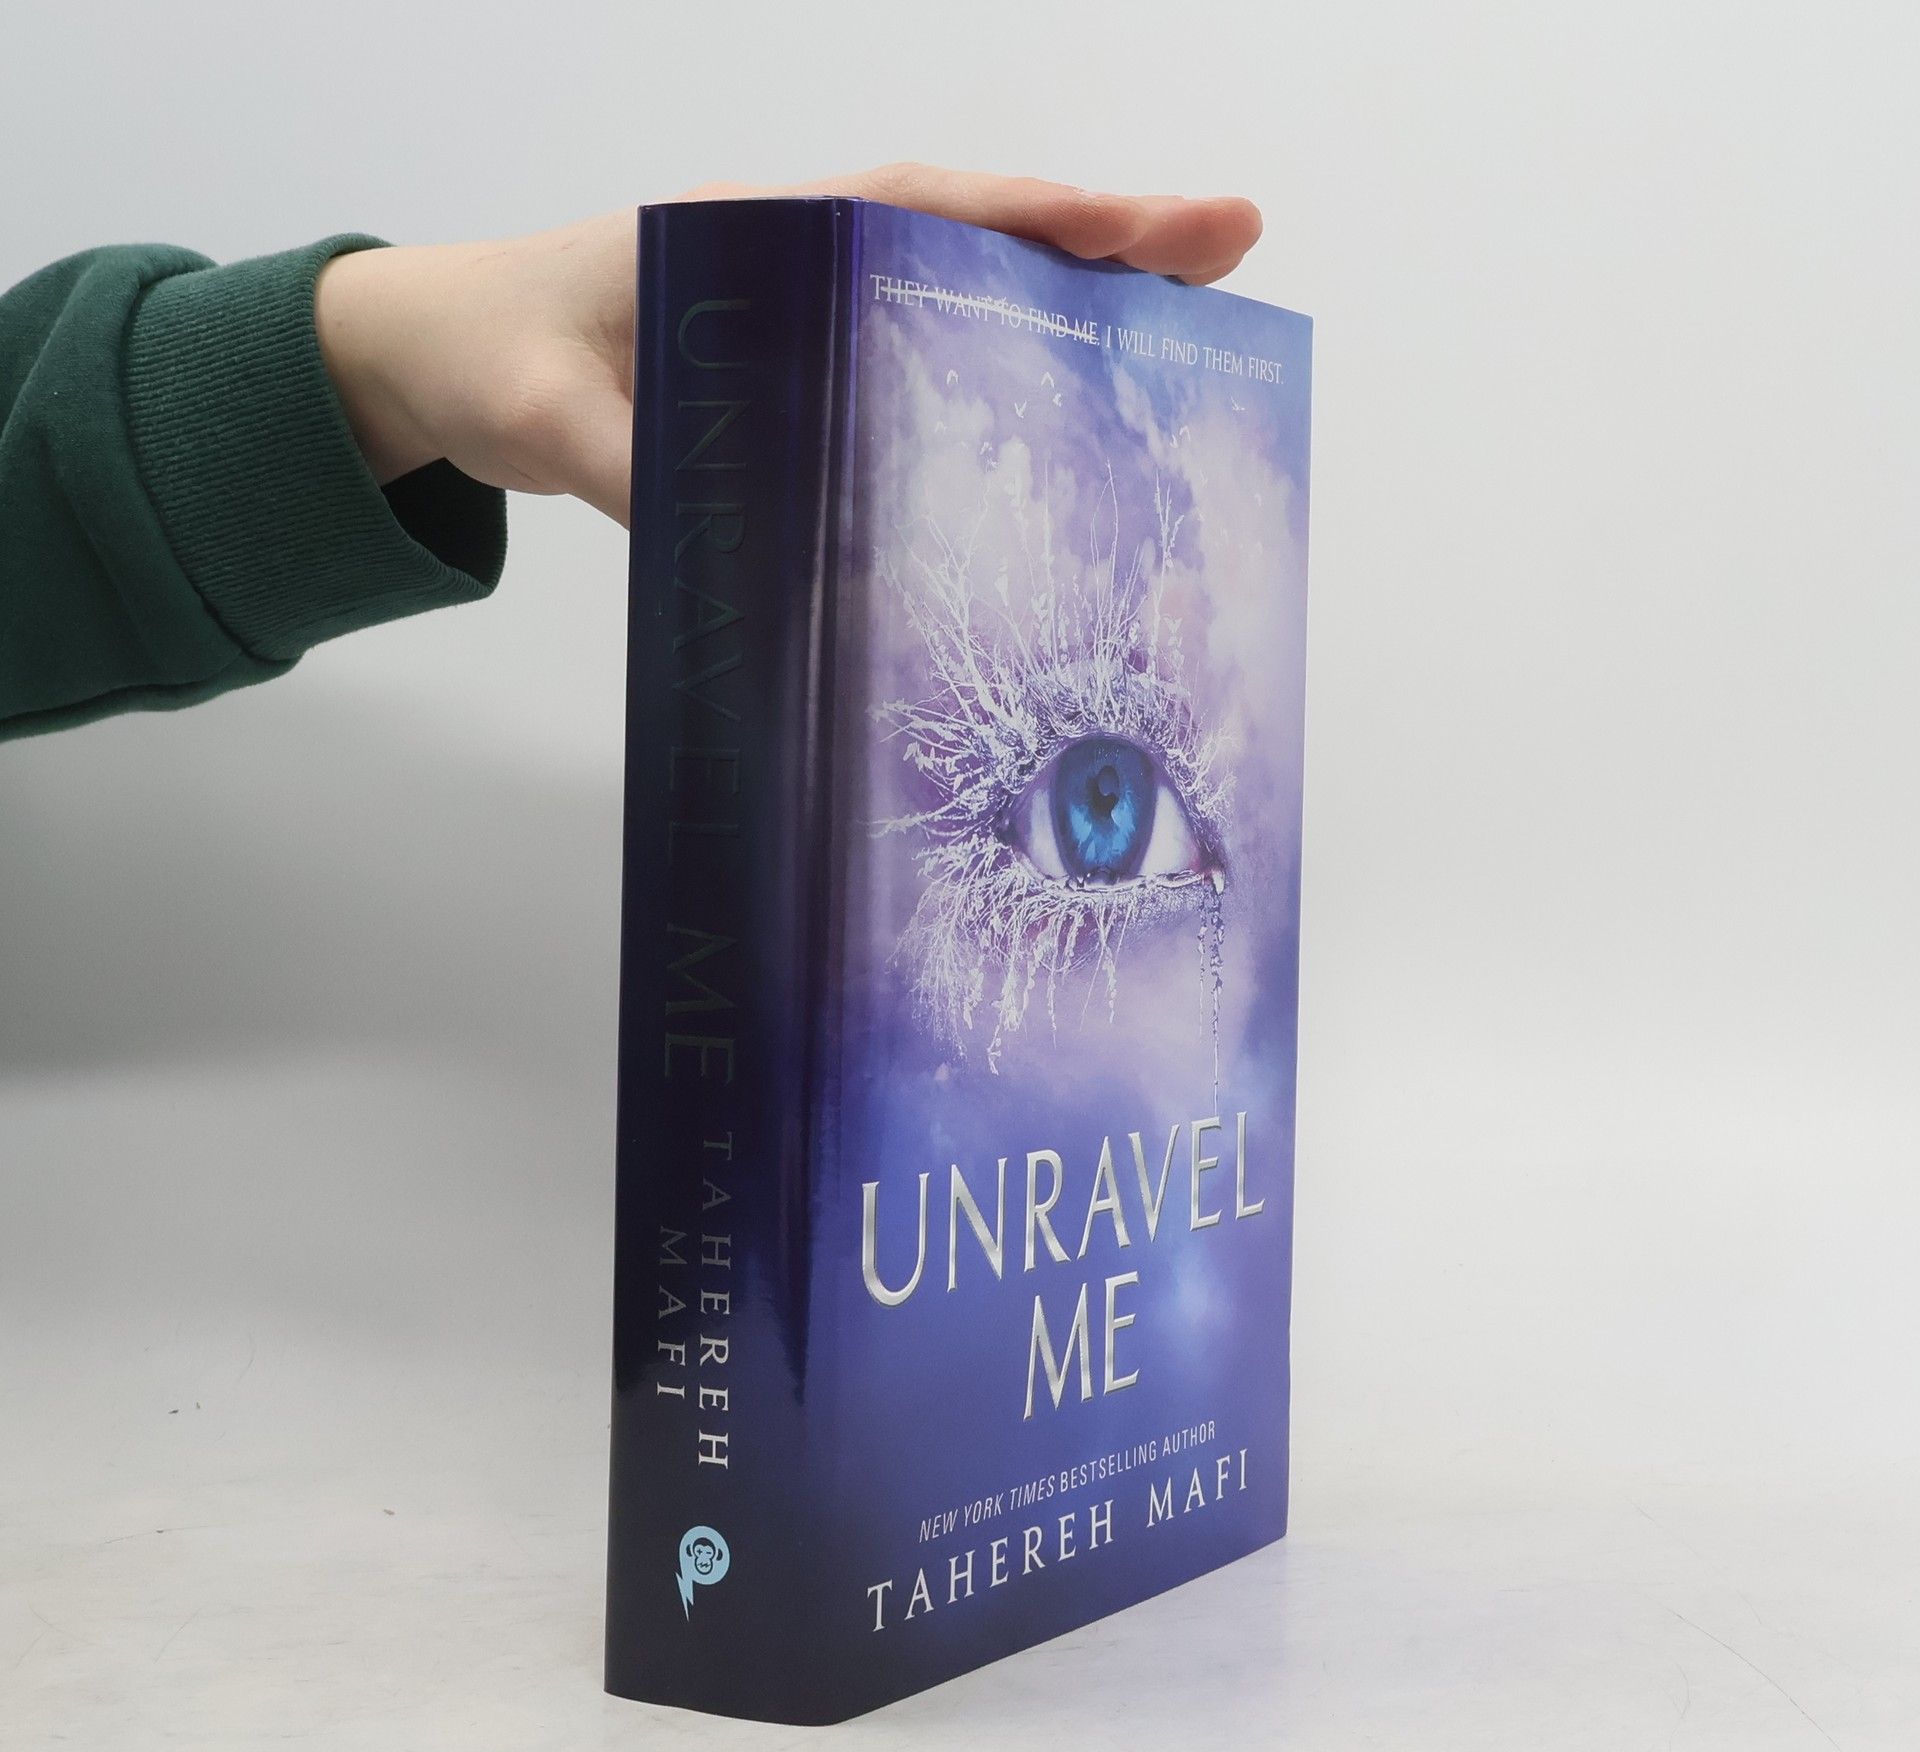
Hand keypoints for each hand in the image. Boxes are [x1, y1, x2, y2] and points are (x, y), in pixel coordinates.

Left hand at [314, 164, 1263, 527]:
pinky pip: (921, 349)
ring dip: (1073, 300)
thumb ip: (627, 467)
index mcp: (753, 231)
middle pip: (976, 231)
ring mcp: (810, 306)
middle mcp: (801, 253)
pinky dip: (1003, 360)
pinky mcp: (802, 365)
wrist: (440, 354)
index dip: (1033, 215)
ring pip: (963, 285)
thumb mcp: (546, 412)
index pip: (916, 207)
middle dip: (1105, 237)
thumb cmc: (489, 353)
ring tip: (1193, 325)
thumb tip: (735, 544)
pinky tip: (1067, 404)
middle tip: (1232, 247)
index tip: (1142, 225)